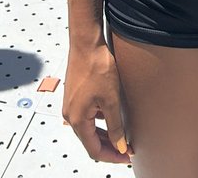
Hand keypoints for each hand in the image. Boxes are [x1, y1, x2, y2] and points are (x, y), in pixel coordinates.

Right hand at [62, 43, 130, 164]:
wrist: (86, 42)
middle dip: (109, 147)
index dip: (112, 156)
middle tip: (127, 149)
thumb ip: (115, 126)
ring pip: (89, 128)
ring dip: (105, 134)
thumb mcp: (111, 99)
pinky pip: (88, 115)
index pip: (94, 150)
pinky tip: (113, 116)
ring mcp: (72, 104)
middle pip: (90, 141)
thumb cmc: (97, 66)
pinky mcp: (76, 94)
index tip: (126, 156)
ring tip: (122, 135)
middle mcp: (70, 114)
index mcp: (77, 119)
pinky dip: (100, 121)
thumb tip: (120, 145)